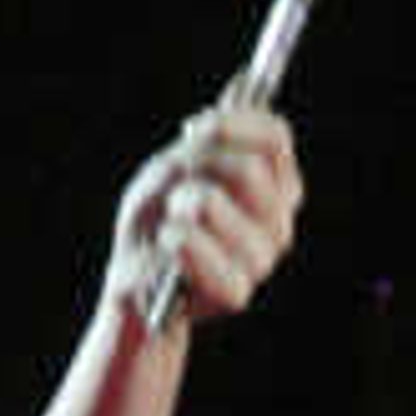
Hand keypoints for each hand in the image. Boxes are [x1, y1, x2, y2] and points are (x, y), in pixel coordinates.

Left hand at [110, 95, 301, 328]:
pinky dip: (167, 238)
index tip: (197, 127)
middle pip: (247, 169)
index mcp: (274, 188)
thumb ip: (199, 144)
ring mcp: (262, 259)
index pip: (276, 138)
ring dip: (176, 205)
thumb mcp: (171, 168)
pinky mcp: (236, 293)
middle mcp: (278, 223)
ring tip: (171, 225)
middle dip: (196, 170)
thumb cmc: (159, 218)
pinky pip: (189, 242)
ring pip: (210, 203)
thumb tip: (214, 122)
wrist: (137, 280)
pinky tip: (166, 248)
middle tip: (176, 190)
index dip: (236, 124)